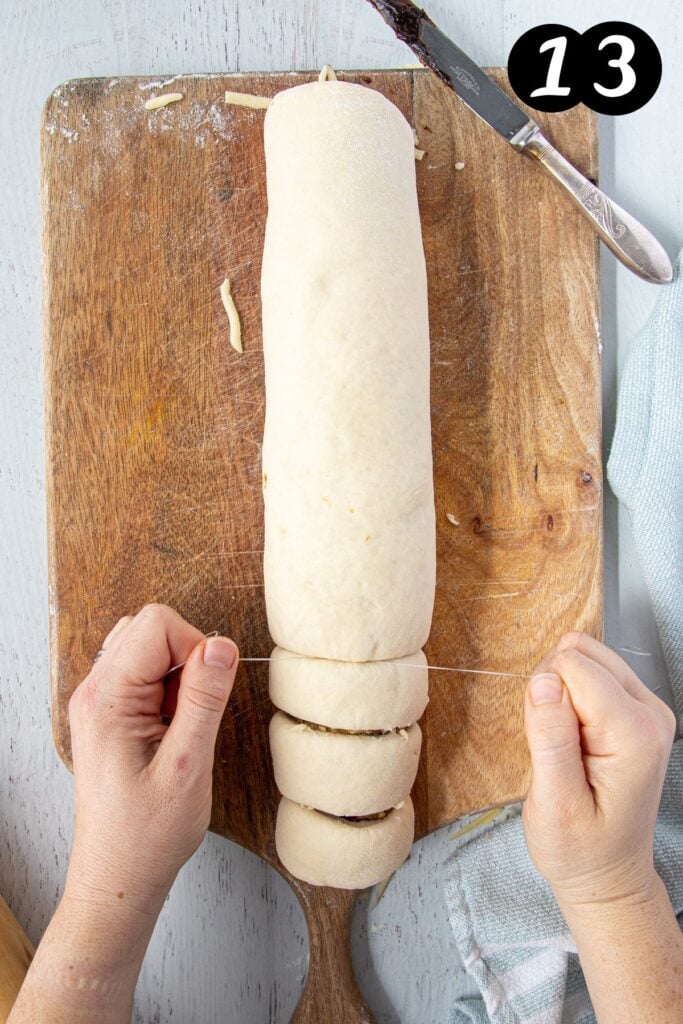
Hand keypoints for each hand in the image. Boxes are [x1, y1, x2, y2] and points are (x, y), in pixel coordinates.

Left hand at [65, 604, 238, 918]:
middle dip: (188, 660)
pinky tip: (174, 730)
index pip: (157, 624)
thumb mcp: (187, 765)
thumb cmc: (146, 835)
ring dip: (180, 677)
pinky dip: (171, 692)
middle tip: (192, 715)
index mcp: (106, 698)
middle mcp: (96, 691)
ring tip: (182, 726)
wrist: (119, 877)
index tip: (207, 694)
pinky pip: (147, 675)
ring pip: (151, 648)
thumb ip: (204, 699)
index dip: (196, 648)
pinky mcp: (112, 714)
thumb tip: (221, 645)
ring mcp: (101, 702)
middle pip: (151, 629)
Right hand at [522, 631, 674, 911]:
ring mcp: (647, 709)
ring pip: (585, 656)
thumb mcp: (553, 804)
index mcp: (634, 735)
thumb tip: (543, 681)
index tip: (545, 741)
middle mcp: (650, 713)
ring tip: (561, 743)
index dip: (542, 697)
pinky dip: (569, 697)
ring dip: (559, 693)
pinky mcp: (636, 709)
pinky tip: (571, 738)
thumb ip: (550, 739)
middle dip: (551, 690)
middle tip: (552, 744)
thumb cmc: (580, 850)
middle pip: (580, 654)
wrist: (607, 875)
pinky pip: (591, 672)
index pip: (573, 667)